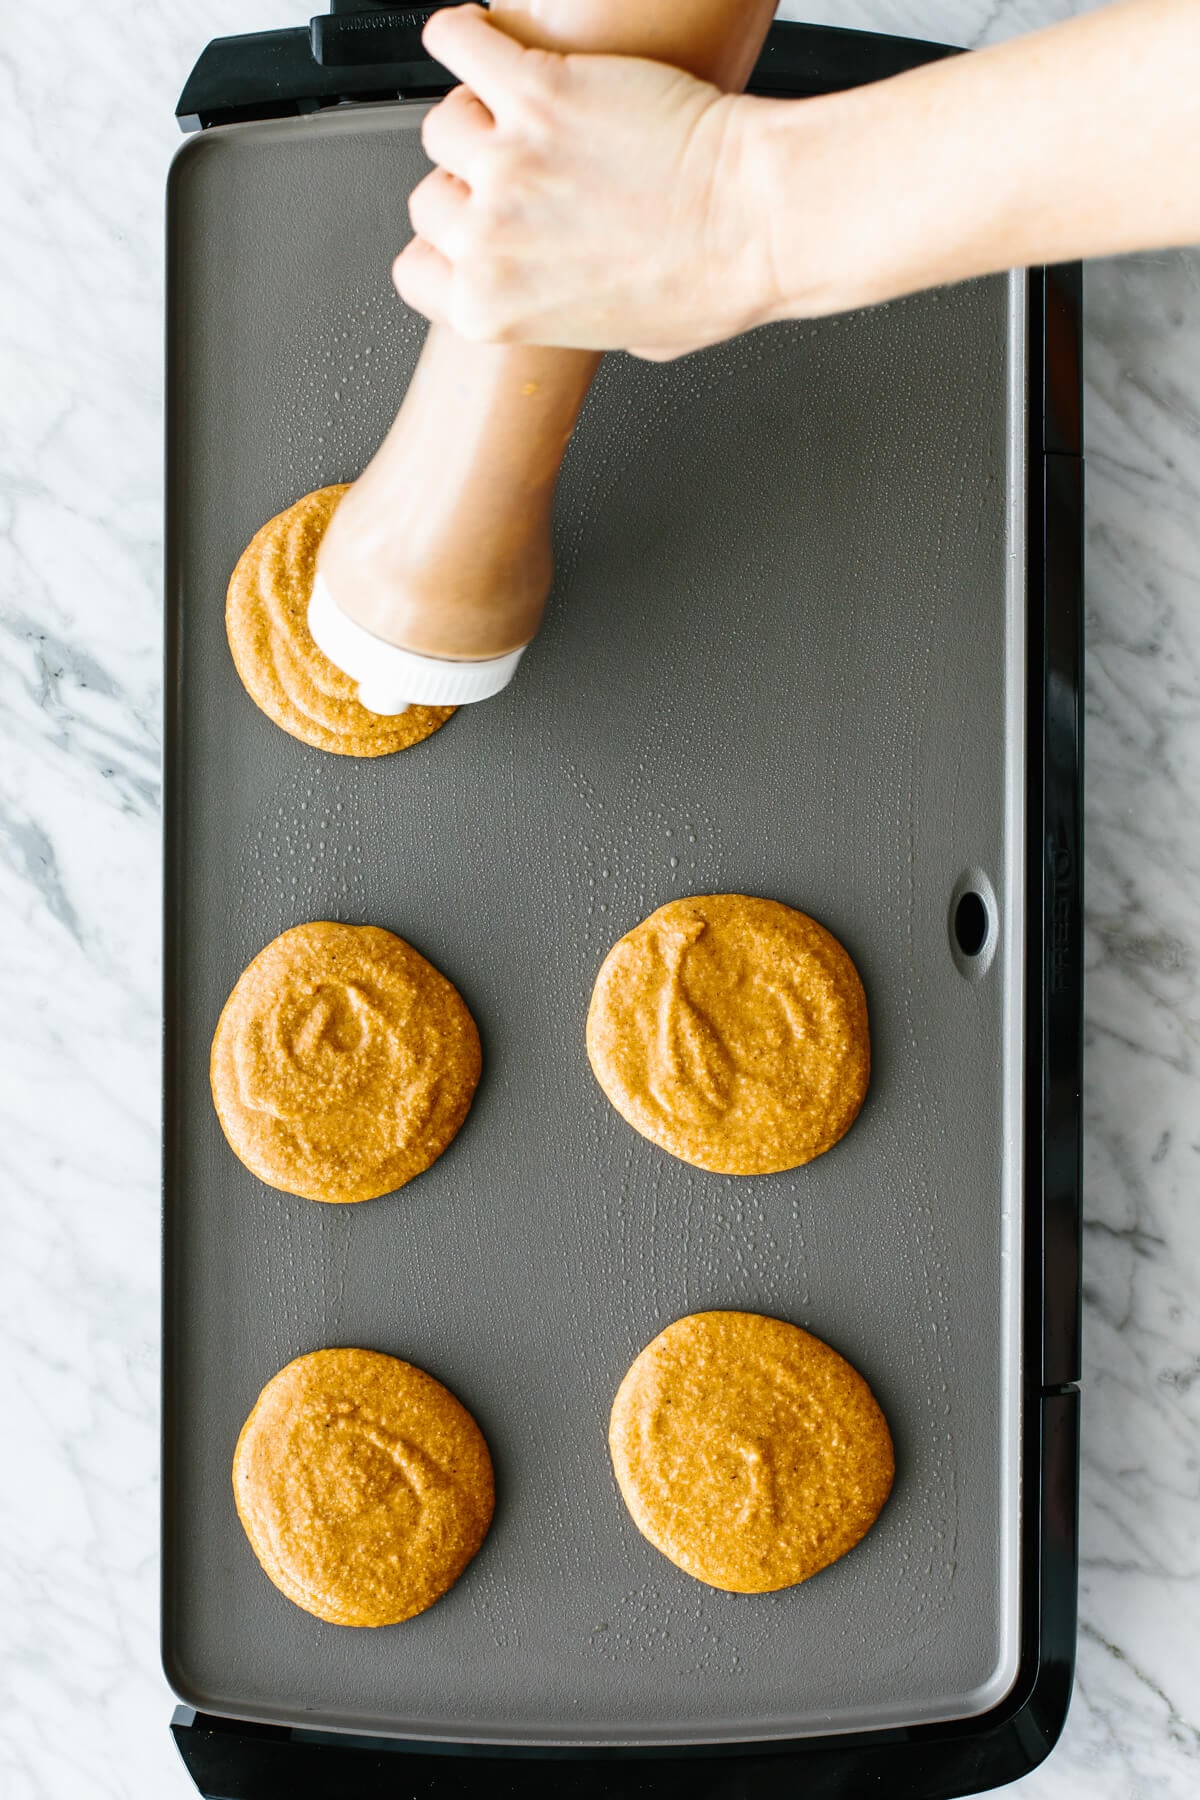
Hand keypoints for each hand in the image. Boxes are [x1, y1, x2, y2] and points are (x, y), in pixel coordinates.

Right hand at [392, 4, 777, 358]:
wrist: (755, 220)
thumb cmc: (707, 282)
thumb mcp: (617, 337)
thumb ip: (560, 310)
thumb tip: (561, 284)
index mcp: (491, 307)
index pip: (417, 270)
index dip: (447, 248)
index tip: (471, 234)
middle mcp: (488, 237)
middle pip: (430, 198)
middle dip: (469, 187)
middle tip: (518, 180)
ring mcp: (507, 160)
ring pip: (443, 125)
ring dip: (476, 116)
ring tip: (520, 118)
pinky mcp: (537, 90)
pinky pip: (461, 41)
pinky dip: (463, 34)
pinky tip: (484, 41)